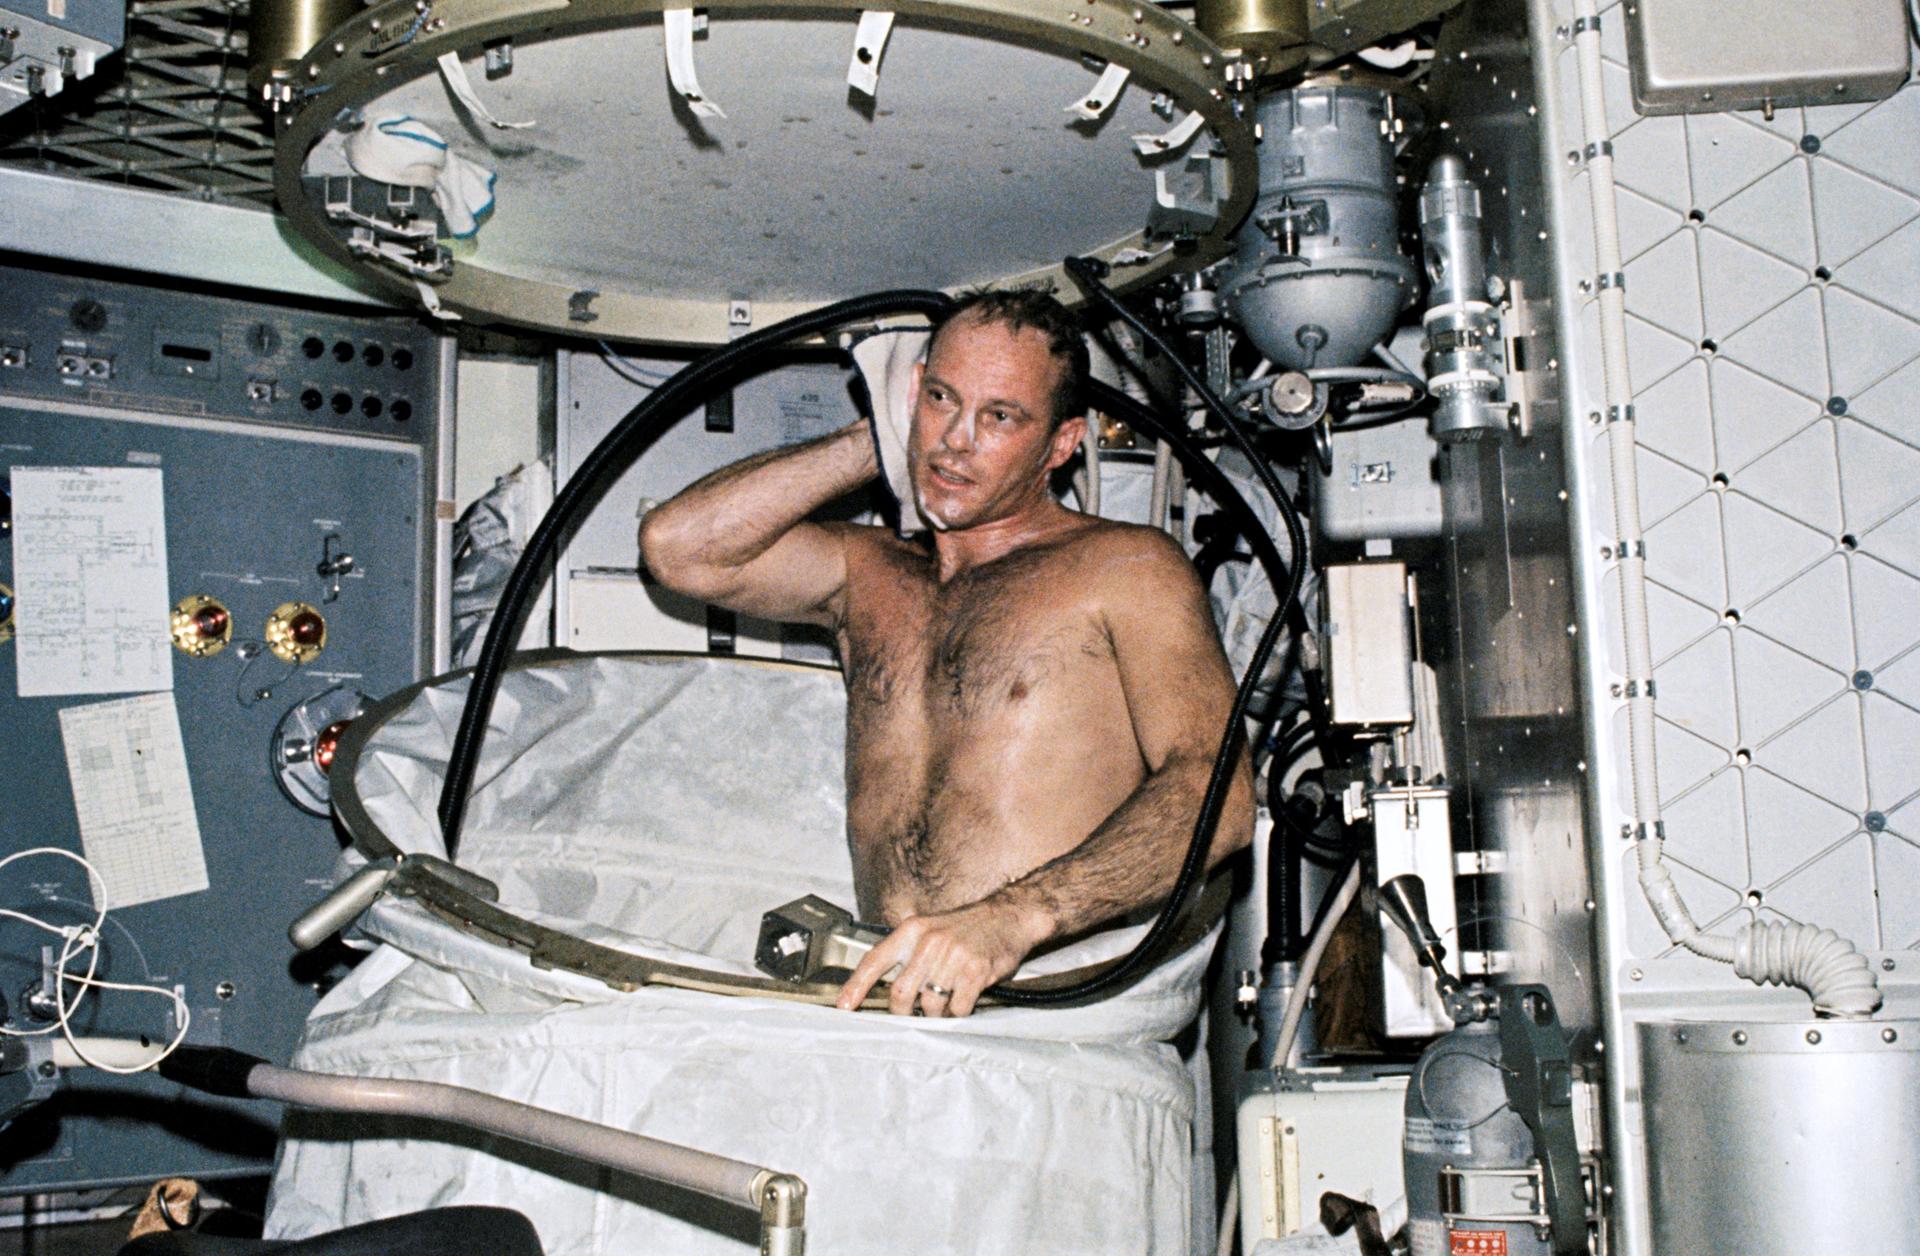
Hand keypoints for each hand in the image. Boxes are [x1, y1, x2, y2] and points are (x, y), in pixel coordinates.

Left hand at [835, 896, 1049, 1017]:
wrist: (1009, 915)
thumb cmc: (967, 928)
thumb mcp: (931, 928)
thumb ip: (908, 953)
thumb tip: (888, 989)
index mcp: (912, 930)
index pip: (874, 960)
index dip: (856, 986)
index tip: (844, 1007)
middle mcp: (929, 942)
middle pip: (901, 993)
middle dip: (904, 1012)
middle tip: (914, 1014)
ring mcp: (952, 956)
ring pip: (930, 1004)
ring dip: (937, 1012)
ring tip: (947, 1000)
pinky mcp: (975, 970)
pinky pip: (958, 1007)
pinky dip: (959, 1012)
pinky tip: (965, 999)